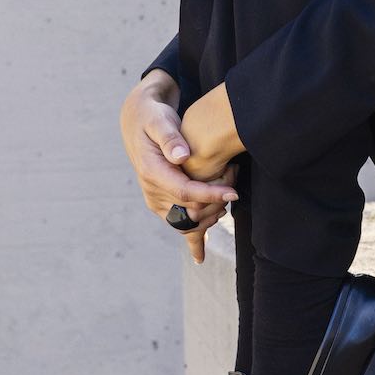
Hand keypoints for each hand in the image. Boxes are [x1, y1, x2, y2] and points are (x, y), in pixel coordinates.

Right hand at [120, 75, 238, 263]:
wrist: (138, 122)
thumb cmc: (152, 118)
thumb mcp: (159, 120)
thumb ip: (170, 138)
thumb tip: (182, 156)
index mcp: (151, 172)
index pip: (185, 192)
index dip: (210, 194)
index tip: (234, 192)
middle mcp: (152, 191)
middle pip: (189, 210)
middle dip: (216, 203)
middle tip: (236, 183)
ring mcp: (156, 200)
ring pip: (187, 221)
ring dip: (211, 214)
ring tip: (229, 194)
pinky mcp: (162, 204)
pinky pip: (179, 224)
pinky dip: (192, 238)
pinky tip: (200, 257)